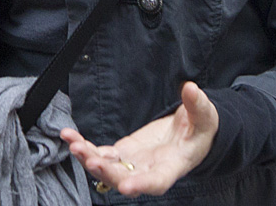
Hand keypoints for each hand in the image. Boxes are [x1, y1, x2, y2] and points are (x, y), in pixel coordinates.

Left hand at [60, 81, 218, 196]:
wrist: (189, 134)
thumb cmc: (200, 129)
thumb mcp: (205, 116)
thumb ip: (197, 104)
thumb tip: (191, 88)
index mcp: (172, 166)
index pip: (157, 182)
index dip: (141, 185)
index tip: (126, 186)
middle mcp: (149, 170)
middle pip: (124, 179)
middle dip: (105, 172)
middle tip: (89, 160)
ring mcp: (133, 163)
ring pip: (108, 168)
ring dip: (89, 159)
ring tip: (73, 144)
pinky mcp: (123, 152)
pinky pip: (101, 154)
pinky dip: (85, 147)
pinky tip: (70, 137)